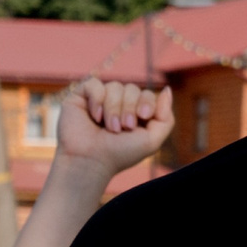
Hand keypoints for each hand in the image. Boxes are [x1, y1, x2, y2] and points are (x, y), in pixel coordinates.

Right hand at [54, 76, 172, 177]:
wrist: (89, 162)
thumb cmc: (119, 154)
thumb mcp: (152, 140)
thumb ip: (166, 117)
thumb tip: (168, 89)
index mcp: (133, 112)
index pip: (147, 94)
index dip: (146, 103)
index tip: (140, 119)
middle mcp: (116, 104)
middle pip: (132, 88)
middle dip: (129, 108)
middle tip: (123, 127)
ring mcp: (98, 100)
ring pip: (114, 86)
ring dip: (113, 108)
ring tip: (108, 127)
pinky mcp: (79, 98)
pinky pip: (93, 84)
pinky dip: (97, 99)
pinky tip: (95, 116)